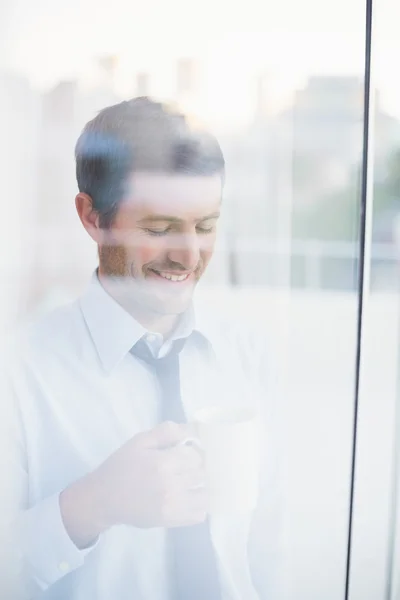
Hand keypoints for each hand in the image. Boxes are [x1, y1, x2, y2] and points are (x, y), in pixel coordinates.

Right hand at [60, 422, 206, 547]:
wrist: (103, 499)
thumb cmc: (121, 466)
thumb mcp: (139, 441)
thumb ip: (166, 432)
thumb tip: (191, 429)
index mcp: (162, 462)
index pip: (195, 455)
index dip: (191, 452)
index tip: (182, 453)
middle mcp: (171, 485)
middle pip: (201, 473)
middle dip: (194, 468)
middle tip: (183, 468)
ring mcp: (172, 506)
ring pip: (204, 495)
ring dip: (199, 487)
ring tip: (187, 483)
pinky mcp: (171, 521)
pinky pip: (199, 515)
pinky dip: (198, 506)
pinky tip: (187, 498)